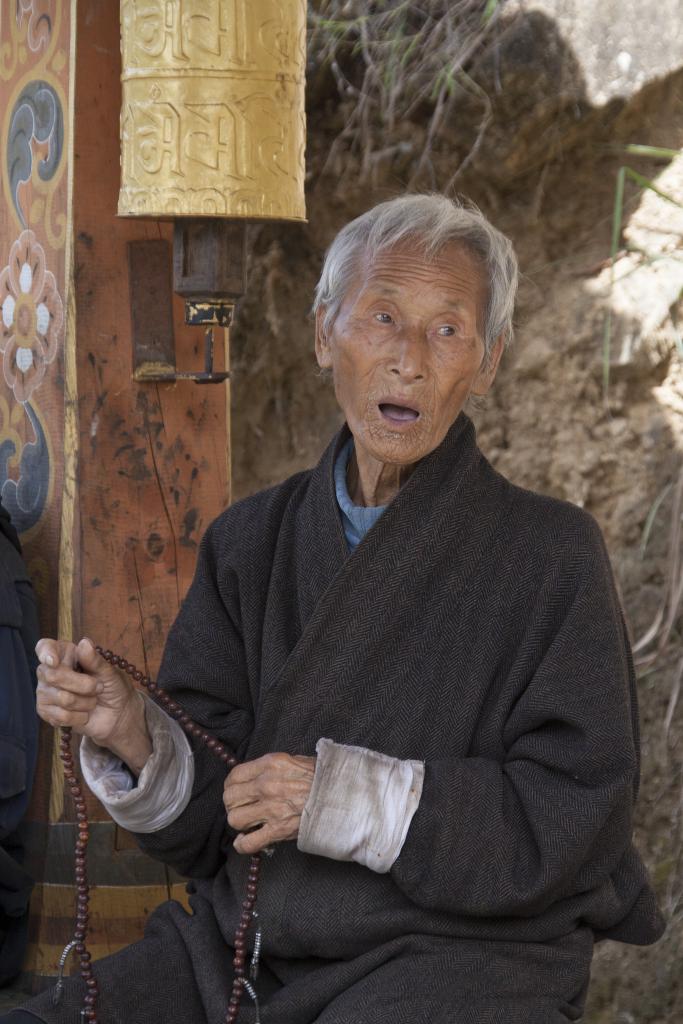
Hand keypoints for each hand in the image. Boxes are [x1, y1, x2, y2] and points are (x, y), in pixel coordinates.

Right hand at [35, 637, 151, 772]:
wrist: (116, 714)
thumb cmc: (112, 687)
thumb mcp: (109, 672)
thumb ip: (95, 660)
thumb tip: (84, 643)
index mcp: (65, 654)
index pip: (45, 647)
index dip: (46, 653)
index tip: (54, 662)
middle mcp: (50, 671)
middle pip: (54, 676)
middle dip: (84, 685)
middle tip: (99, 687)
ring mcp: (45, 691)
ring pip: (63, 698)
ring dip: (86, 703)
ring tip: (92, 701)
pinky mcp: (46, 711)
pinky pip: (61, 716)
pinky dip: (80, 717)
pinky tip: (84, 714)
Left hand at [223, 752, 315, 854]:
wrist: (342, 795)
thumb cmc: (322, 777)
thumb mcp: (295, 761)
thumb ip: (272, 767)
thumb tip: (255, 776)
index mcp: (271, 764)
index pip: (235, 775)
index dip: (231, 785)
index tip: (236, 791)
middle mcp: (266, 785)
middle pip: (230, 798)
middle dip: (233, 804)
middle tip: (242, 807)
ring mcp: (271, 809)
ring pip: (235, 819)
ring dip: (239, 823)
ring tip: (247, 823)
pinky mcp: (278, 830)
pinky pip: (249, 842)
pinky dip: (244, 845)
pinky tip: (246, 841)